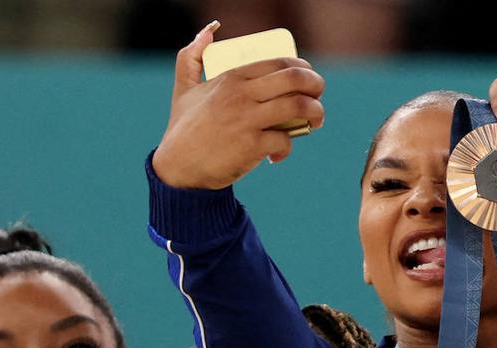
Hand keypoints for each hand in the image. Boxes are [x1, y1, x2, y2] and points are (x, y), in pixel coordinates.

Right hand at [152, 21, 326, 189]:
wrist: (178, 167)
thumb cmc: (183, 128)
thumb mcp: (183, 87)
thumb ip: (191, 56)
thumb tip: (210, 30)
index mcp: (231, 77)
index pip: (278, 62)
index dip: (302, 68)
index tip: (308, 79)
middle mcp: (241, 94)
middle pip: (294, 79)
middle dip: (316, 85)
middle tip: (318, 96)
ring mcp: (247, 120)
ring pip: (297, 107)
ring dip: (315, 113)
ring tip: (315, 122)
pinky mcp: (251, 146)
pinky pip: (284, 140)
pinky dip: (287, 147)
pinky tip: (278, 154)